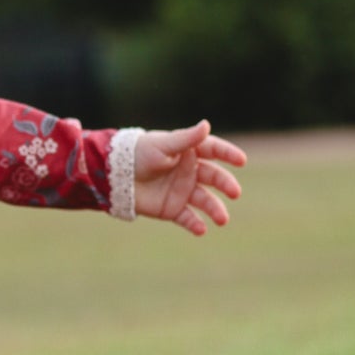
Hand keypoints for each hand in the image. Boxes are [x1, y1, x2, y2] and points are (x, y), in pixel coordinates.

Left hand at [133, 121, 246, 236]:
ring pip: (205, 201)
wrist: (113, 176)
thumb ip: (185, 139)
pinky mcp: (171, 209)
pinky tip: (201, 230)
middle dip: (226, 184)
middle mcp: (188, 171)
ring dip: (215, 209)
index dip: (228, 154)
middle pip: (213, 177)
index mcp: (187, 152)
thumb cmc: (137, 154)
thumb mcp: (162, 145)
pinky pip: (187, 218)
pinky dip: (195, 224)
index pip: (213, 150)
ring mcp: (181, 191)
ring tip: (222, 219)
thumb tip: (206, 125)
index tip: (241, 160)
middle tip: (235, 192)